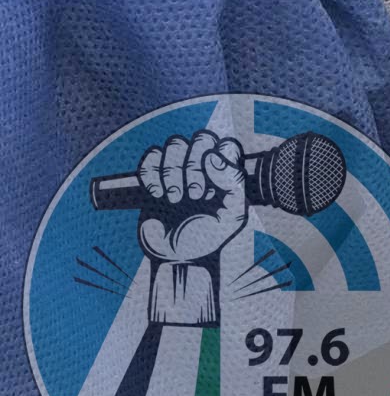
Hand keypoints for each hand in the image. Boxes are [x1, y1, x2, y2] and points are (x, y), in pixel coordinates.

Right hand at [134, 131, 247, 267]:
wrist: (172, 257)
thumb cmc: (206, 237)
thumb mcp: (232, 217)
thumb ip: (233, 184)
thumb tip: (212, 156)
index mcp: (226, 173)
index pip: (226, 143)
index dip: (220, 159)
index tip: (213, 187)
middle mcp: (203, 166)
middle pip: (201, 138)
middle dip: (195, 166)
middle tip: (194, 196)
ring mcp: (178, 169)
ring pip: (175, 143)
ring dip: (173, 172)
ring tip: (176, 200)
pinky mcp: (153, 177)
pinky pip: (150, 157)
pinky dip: (151, 173)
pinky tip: (157, 195)